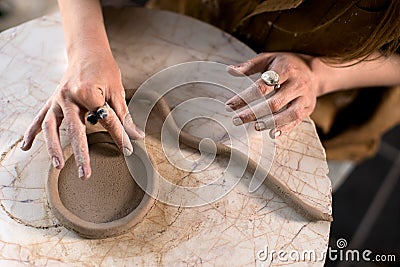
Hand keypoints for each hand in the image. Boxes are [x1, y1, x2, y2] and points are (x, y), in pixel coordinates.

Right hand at [21, 51, 143, 178]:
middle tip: (85, 174)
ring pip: (51, 126)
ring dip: (53, 147)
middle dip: (80, 154)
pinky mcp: (52, 100)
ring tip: (58, 166)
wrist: (87, 51)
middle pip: (75, 130)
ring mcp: (57, 98)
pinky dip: (31, 132)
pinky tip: (26, 147)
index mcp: (88, 92)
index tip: (128, 151)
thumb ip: (124, 116)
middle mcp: (69, 96)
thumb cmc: (105, 69)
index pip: (106, 120)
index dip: (119, 136)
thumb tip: (136, 137)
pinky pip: (40, 118)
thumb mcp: (117, 90)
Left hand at [225, 53, 319, 137]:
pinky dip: (285, 129)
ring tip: (255, 127)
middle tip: (236, 120)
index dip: (245, 97)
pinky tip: (272, 134)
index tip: (229, 105)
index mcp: (285, 69)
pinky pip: (297, 121)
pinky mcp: (308, 108)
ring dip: (271, 122)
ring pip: (289, 114)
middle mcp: (297, 84)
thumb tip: (230, 71)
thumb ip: (250, 65)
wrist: (314, 71)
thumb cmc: (286, 64)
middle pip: (275, 103)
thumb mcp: (269, 58)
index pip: (262, 86)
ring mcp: (305, 97)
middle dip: (254, 113)